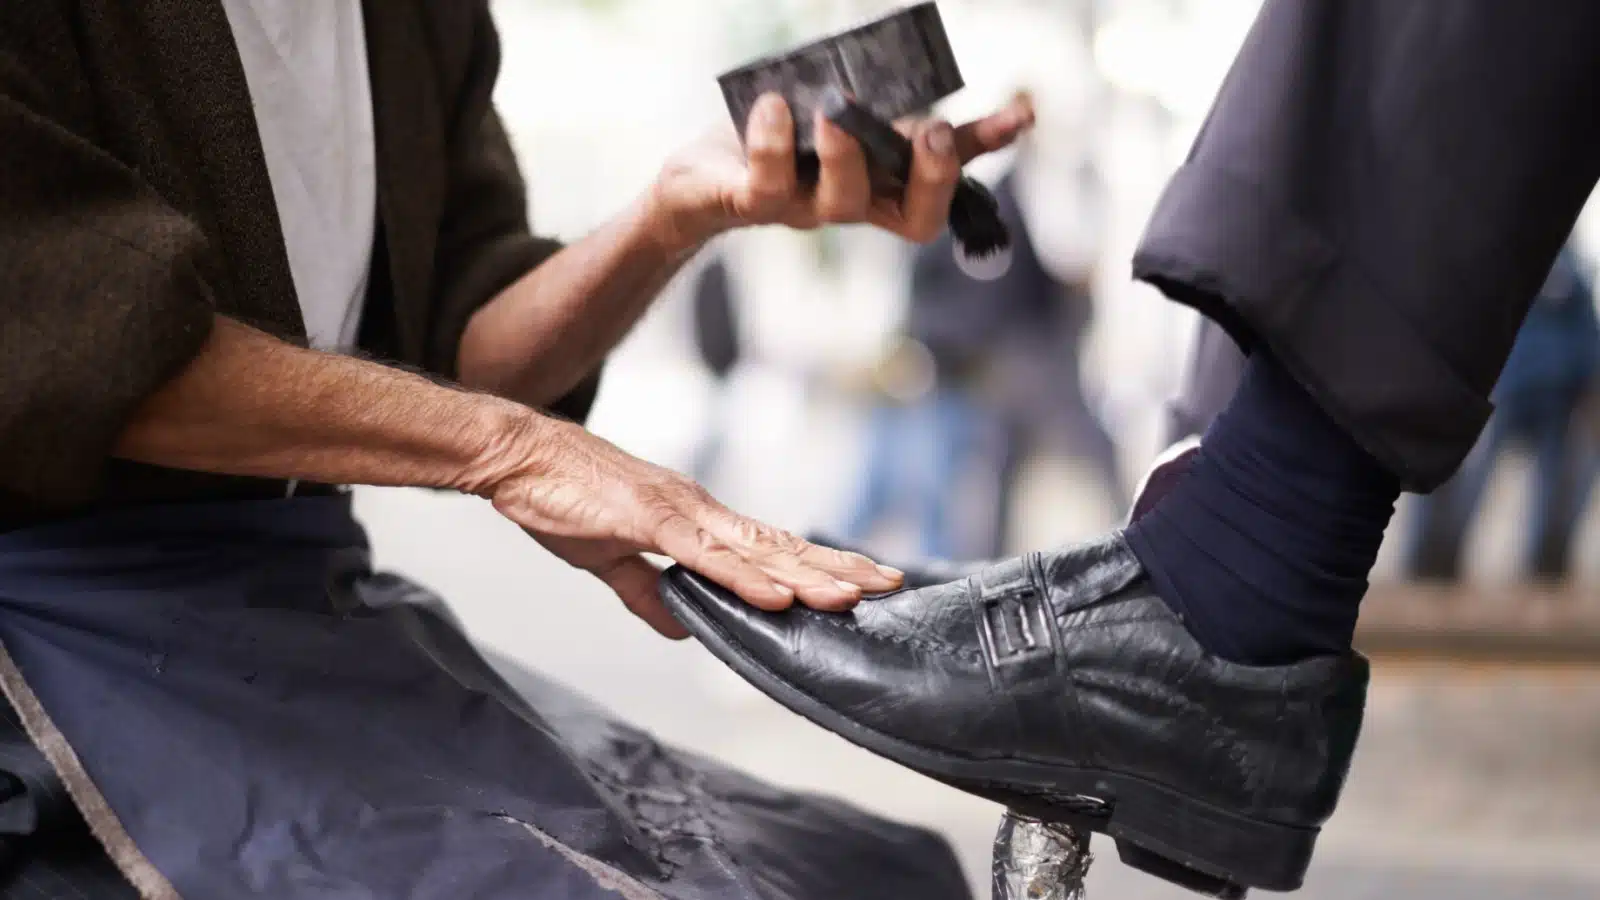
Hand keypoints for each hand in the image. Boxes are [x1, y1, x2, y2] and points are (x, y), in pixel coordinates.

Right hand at [485, 418, 903, 638]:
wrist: (518, 455)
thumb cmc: (561, 496)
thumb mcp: (610, 558)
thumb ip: (647, 591)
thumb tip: (681, 625)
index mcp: (694, 519)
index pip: (768, 546)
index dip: (817, 563)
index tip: (861, 579)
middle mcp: (699, 511)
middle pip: (779, 545)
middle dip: (835, 567)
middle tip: (890, 584)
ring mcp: (677, 512)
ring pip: (754, 551)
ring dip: (805, 576)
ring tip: (851, 597)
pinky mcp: (647, 519)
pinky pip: (705, 555)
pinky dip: (744, 576)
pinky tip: (777, 595)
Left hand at [648, 92, 1034, 251]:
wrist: (693, 186)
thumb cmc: (770, 142)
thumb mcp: (822, 113)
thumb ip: (862, 97)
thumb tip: (894, 59)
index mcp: (882, 183)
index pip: (946, 175)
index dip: (984, 149)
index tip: (1022, 114)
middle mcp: (854, 204)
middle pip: (915, 218)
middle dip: (932, 178)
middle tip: (933, 133)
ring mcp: (805, 210)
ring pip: (844, 201)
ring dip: (847, 153)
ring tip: (835, 109)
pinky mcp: (751, 204)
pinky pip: (766, 184)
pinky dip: (771, 142)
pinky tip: (773, 105)